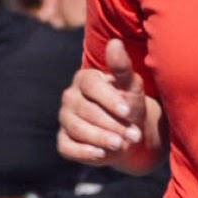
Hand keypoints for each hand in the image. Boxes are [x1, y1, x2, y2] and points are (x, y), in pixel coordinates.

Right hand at [60, 38, 157, 169]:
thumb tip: (114, 43)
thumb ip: (122, 67)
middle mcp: (70, 97)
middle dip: (111, 123)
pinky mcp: (63, 140)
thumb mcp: (131, 87)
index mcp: (84, 79)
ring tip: (121, 144)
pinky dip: (84, 152)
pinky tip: (101, 154)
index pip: (91, 86)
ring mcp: (65, 119)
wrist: (128, 134)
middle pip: (85, 110)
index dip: (109, 99)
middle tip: (133, 134)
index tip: (127, 111)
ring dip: (100, 138)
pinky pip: (67, 147)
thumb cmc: (129, 106)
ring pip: (77, 128)